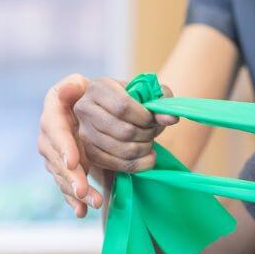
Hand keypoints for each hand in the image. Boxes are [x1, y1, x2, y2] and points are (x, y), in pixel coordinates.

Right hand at [39, 74, 97, 217]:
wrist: (91, 109)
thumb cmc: (90, 93)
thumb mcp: (82, 85)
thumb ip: (74, 86)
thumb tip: (68, 88)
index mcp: (52, 112)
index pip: (55, 130)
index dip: (64, 146)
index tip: (74, 162)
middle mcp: (48, 135)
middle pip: (56, 159)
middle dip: (70, 177)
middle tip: (84, 190)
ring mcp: (53, 154)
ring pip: (61, 176)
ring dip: (75, 191)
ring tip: (93, 203)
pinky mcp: (61, 169)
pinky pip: (64, 186)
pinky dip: (72, 200)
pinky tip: (81, 212)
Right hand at [73, 77, 178, 194]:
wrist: (120, 113)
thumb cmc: (136, 100)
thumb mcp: (150, 94)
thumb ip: (162, 102)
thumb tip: (171, 118)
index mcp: (98, 87)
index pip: (123, 106)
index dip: (144, 117)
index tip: (153, 119)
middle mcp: (84, 109)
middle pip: (123, 131)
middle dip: (147, 134)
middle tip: (153, 131)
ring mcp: (83, 133)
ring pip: (121, 150)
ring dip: (145, 149)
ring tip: (150, 141)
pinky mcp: (89, 153)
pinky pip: (116, 165)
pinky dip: (139, 164)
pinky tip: (149, 157)